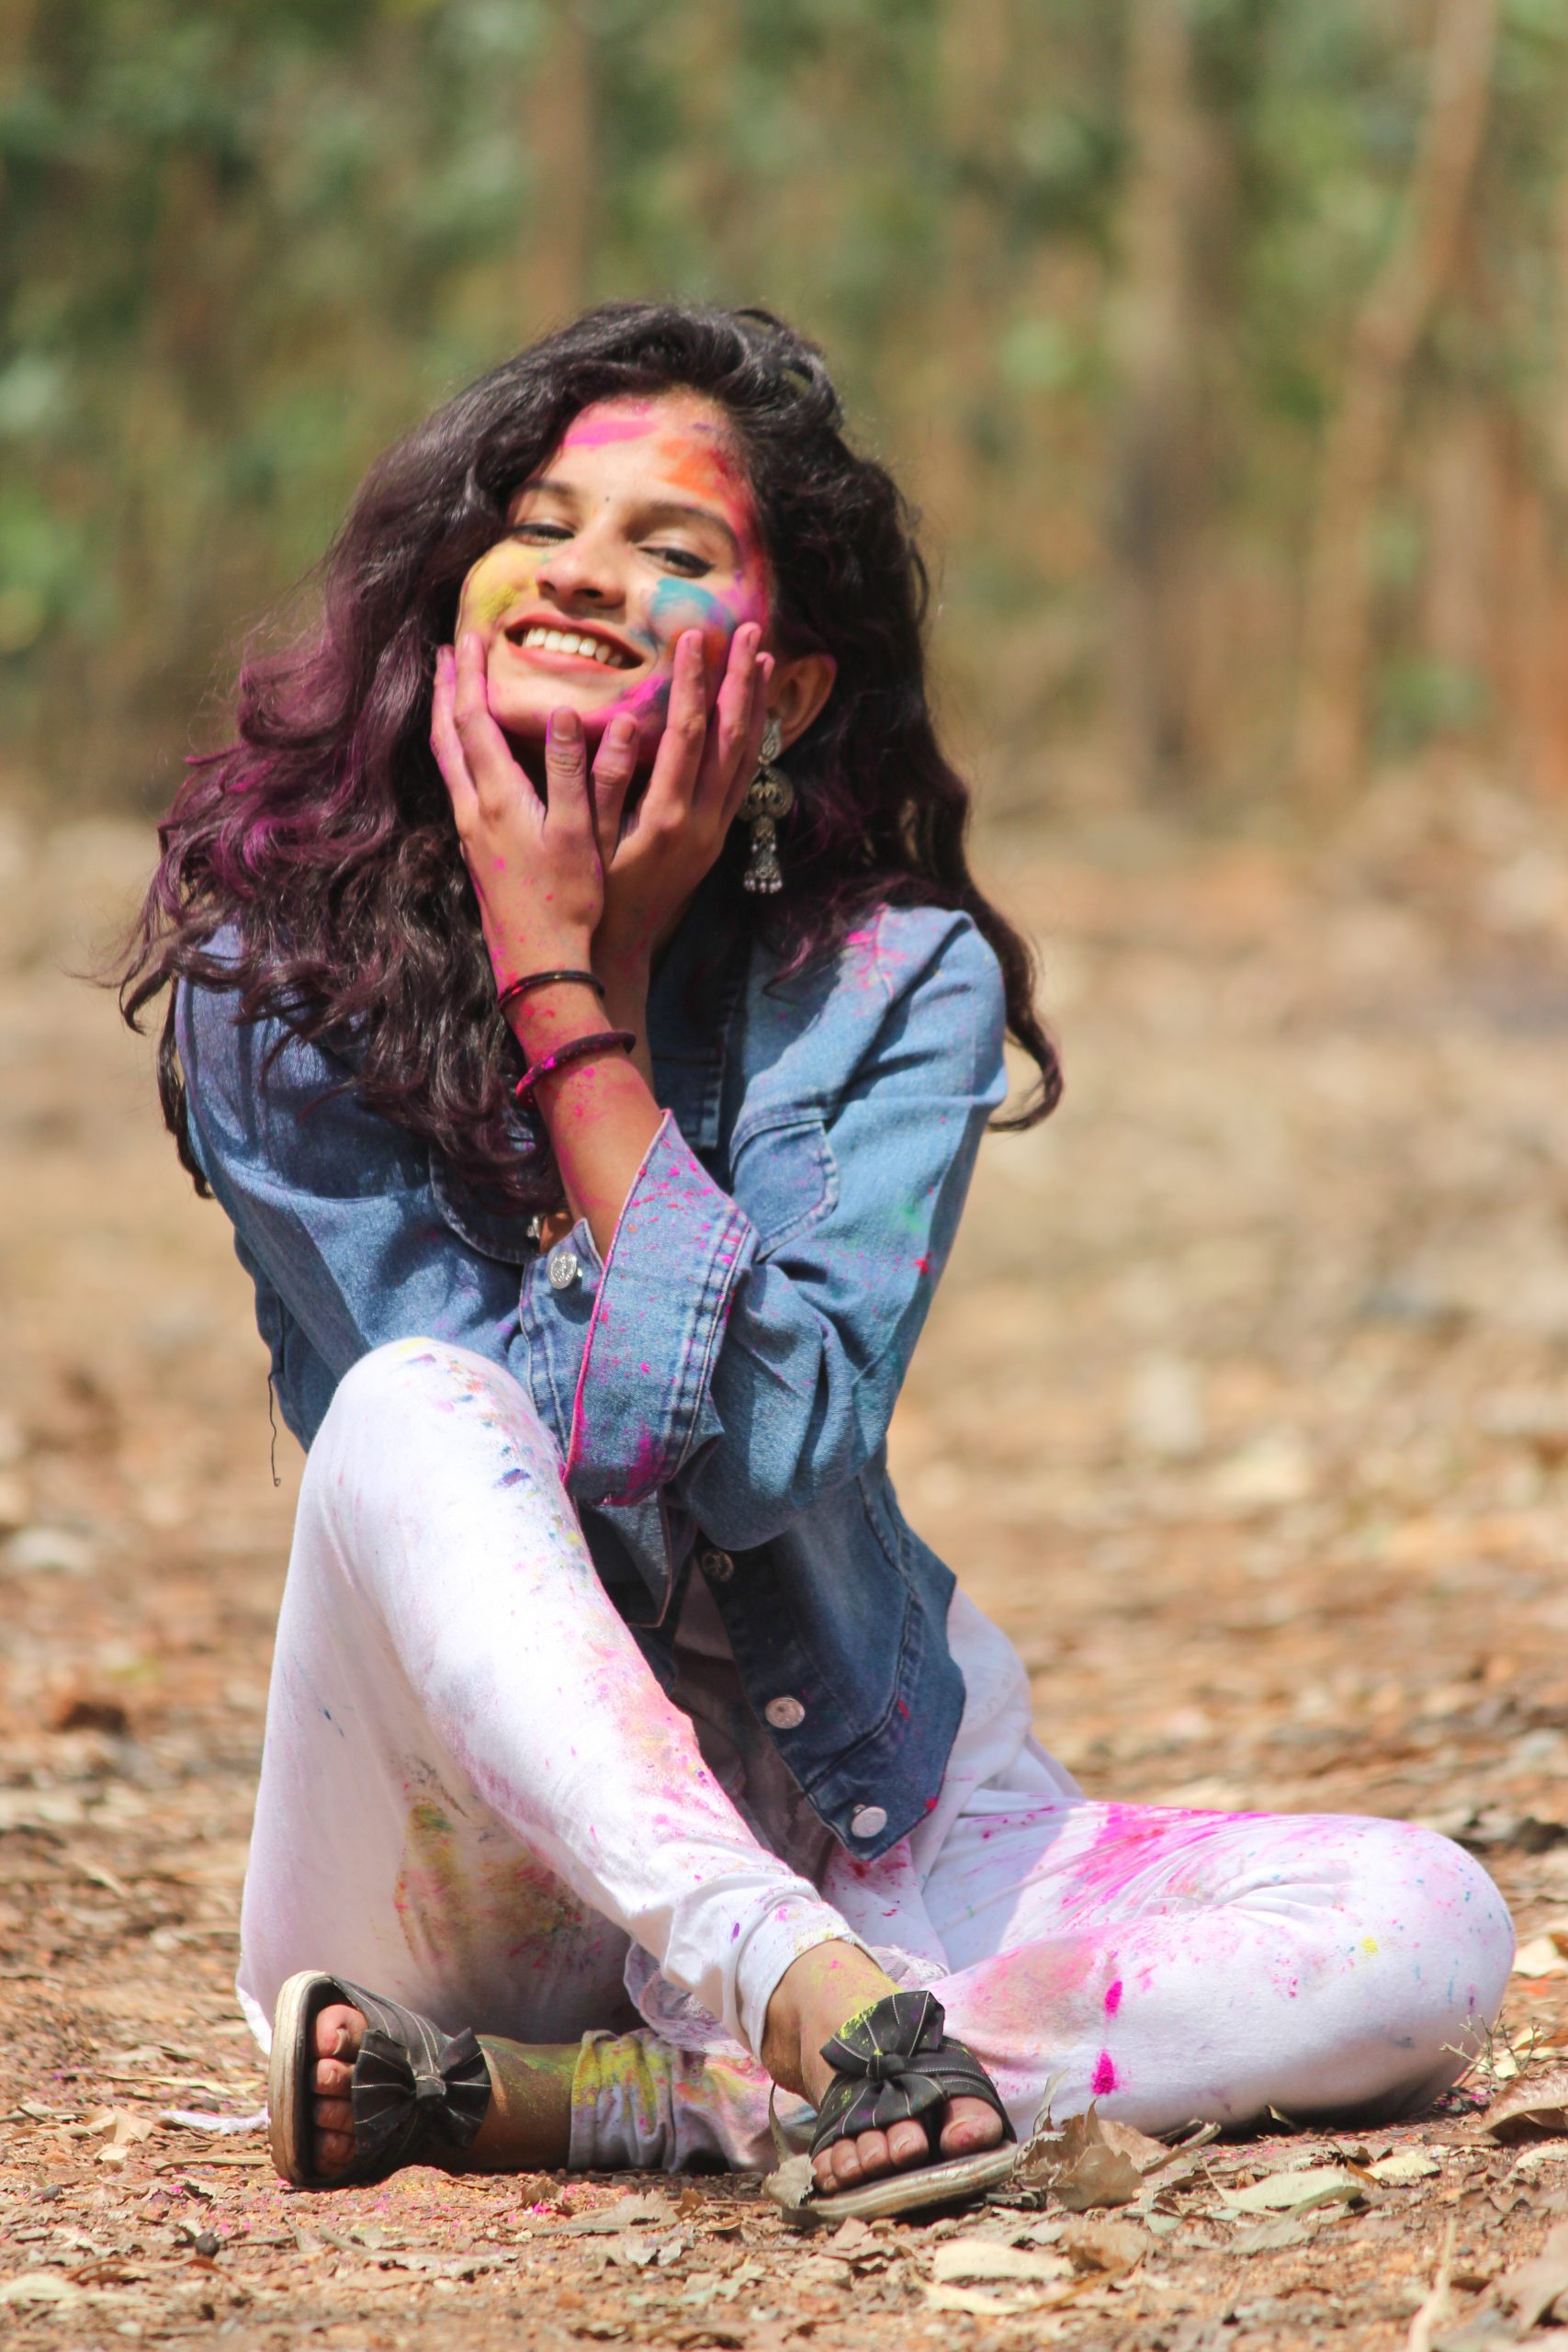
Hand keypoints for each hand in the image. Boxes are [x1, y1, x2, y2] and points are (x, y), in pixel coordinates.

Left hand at [433, 630, 630, 985]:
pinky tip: (472, 751)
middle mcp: (473, 809)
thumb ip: (570, 770)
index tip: (471, 636)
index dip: (469, 675)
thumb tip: (562, 712)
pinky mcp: (476, 848)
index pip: (473, 721)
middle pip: (447, 734)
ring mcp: (470, 830)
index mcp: (496, 798)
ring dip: (446, 717)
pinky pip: (458, 780)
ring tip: (451, 687)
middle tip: (449, 649)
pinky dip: (458, 748)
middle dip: (447, 687)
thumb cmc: (566, 901)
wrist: (539, 963)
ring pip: (447, 759)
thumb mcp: (578, 832)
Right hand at [587, 623, 773, 994]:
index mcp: (668, 818)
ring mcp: (715, 832)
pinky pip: (745, 779)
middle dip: (741, 681)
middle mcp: (702, 823)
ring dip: (757, 706)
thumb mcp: (586, 841)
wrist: (617, 948)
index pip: (690, 734)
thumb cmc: (589, 894)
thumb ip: (600, 783)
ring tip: (765, 658)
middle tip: (750, 630)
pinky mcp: (717, 838)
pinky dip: (754, 740)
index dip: (694, 683)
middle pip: (732, 738)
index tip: (695, 638)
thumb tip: (623, 725)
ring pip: (747, 758)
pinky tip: (755, 714)